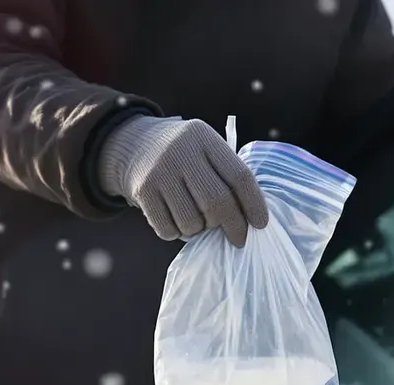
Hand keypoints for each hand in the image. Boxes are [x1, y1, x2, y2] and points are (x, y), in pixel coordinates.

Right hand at [98, 116, 268, 245]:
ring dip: (201, 231)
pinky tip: (178, 221)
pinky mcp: (142, 191)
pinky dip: (178, 234)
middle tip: (238, 238)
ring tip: (200, 222)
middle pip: (217, 203)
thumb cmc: (183, 154)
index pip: (239, 176)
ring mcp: (159, 172)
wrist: (132, 142)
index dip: (254, 204)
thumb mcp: (205, 149)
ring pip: (192, 222)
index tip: (261, 224)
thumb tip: (250, 219)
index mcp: (204, 138)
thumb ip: (226, 175)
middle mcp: (181, 152)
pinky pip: (168, 229)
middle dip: (233, 227)